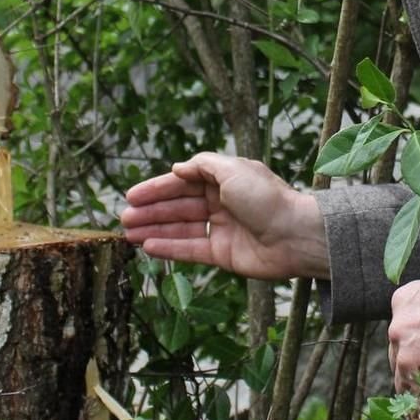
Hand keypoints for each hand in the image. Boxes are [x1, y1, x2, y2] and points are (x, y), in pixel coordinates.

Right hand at [120, 152, 329, 280]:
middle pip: (179, 206)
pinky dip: (170, 248)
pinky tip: (148, 246)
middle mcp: (222, 203)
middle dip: (152, 211)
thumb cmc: (268, 199)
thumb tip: (178, 166)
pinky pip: (191, 250)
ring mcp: (222, 229)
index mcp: (225, 179)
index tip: (132, 195)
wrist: (295, 235)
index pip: (184, 182)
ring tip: (128, 233)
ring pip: (181, 228)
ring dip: (155, 229)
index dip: (157, 188)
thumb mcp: (234, 170)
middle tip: (124, 218)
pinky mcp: (223, 254)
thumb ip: (204, 165)